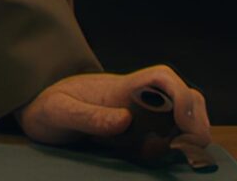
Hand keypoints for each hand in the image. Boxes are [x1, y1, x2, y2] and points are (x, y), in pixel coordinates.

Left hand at [18, 65, 210, 149]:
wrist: (39, 114)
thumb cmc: (47, 107)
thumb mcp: (59, 112)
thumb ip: (88, 116)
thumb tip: (124, 121)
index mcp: (121, 88)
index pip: (162, 77)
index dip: (181, 95)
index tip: (183, 124)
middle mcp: (137, 100)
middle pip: (184, 96)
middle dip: (197, 119)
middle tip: (191, 148)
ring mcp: (141, 116)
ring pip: (182, 118)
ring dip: (189, 136)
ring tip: (174, 155)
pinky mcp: (139, 134)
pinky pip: (169, 138)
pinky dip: (175, 148)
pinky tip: (160, 159)